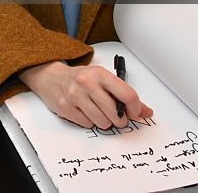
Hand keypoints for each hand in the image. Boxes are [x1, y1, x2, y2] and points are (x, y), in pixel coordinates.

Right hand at [19, 61, 152, 128]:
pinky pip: (87, 124)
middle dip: (119, 119)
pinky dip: (89, 122)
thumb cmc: (80, 78)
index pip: (127, 95)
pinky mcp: (65, 107)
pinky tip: (85, 112)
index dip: (135, 109)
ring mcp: (74, 95)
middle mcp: (87, 83)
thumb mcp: (103, 79)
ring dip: (104, 122)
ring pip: (102, 122)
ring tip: (98, 112)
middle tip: (116, 116)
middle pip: (116, 113)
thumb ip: (125, 95)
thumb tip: (146, 112)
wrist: (50, 76)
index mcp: (100, 74)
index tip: (134, 113)